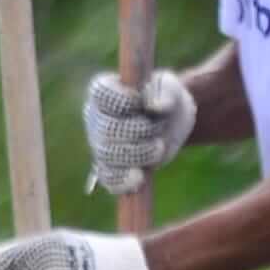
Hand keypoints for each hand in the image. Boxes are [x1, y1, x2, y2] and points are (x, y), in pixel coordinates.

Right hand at [79, 64, 195, 193]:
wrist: (171, 121)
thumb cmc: (165, 97)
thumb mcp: (170, 88)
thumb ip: (165, 92)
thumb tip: (156, 106)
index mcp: (106, 91)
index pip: (101, 94)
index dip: (118, 100)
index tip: (138, 102)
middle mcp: (98, 117)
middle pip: (106, 128)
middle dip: (135, 131)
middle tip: (156, 128)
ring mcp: (101, 144)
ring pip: (108, 154)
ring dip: (136, 154)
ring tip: (158, 149)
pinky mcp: (112, 167)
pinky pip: (109, 178)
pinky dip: (122, 180)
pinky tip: (139, 178)